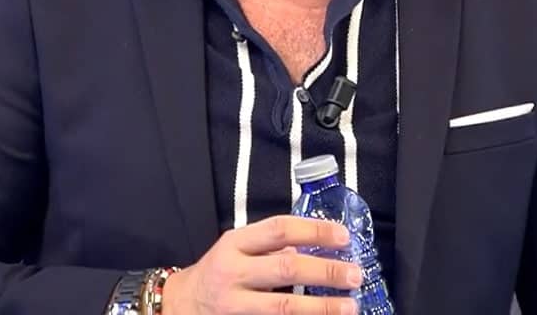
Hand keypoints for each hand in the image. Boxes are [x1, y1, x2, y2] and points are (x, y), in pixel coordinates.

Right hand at [161, 215, 360, 314]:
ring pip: (284, 307)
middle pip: (287, 267)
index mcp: (234, 244)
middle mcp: (233, 273)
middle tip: (355, 274)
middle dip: (326, 271)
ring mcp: (235, 306)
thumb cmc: (217, 273)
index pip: (279, 229)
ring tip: (350, 306)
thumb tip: (313, 246)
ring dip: (322, 307)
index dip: (314, 231)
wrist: (181, 306)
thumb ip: (268, 245)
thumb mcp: (235, 249)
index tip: (343, 237)